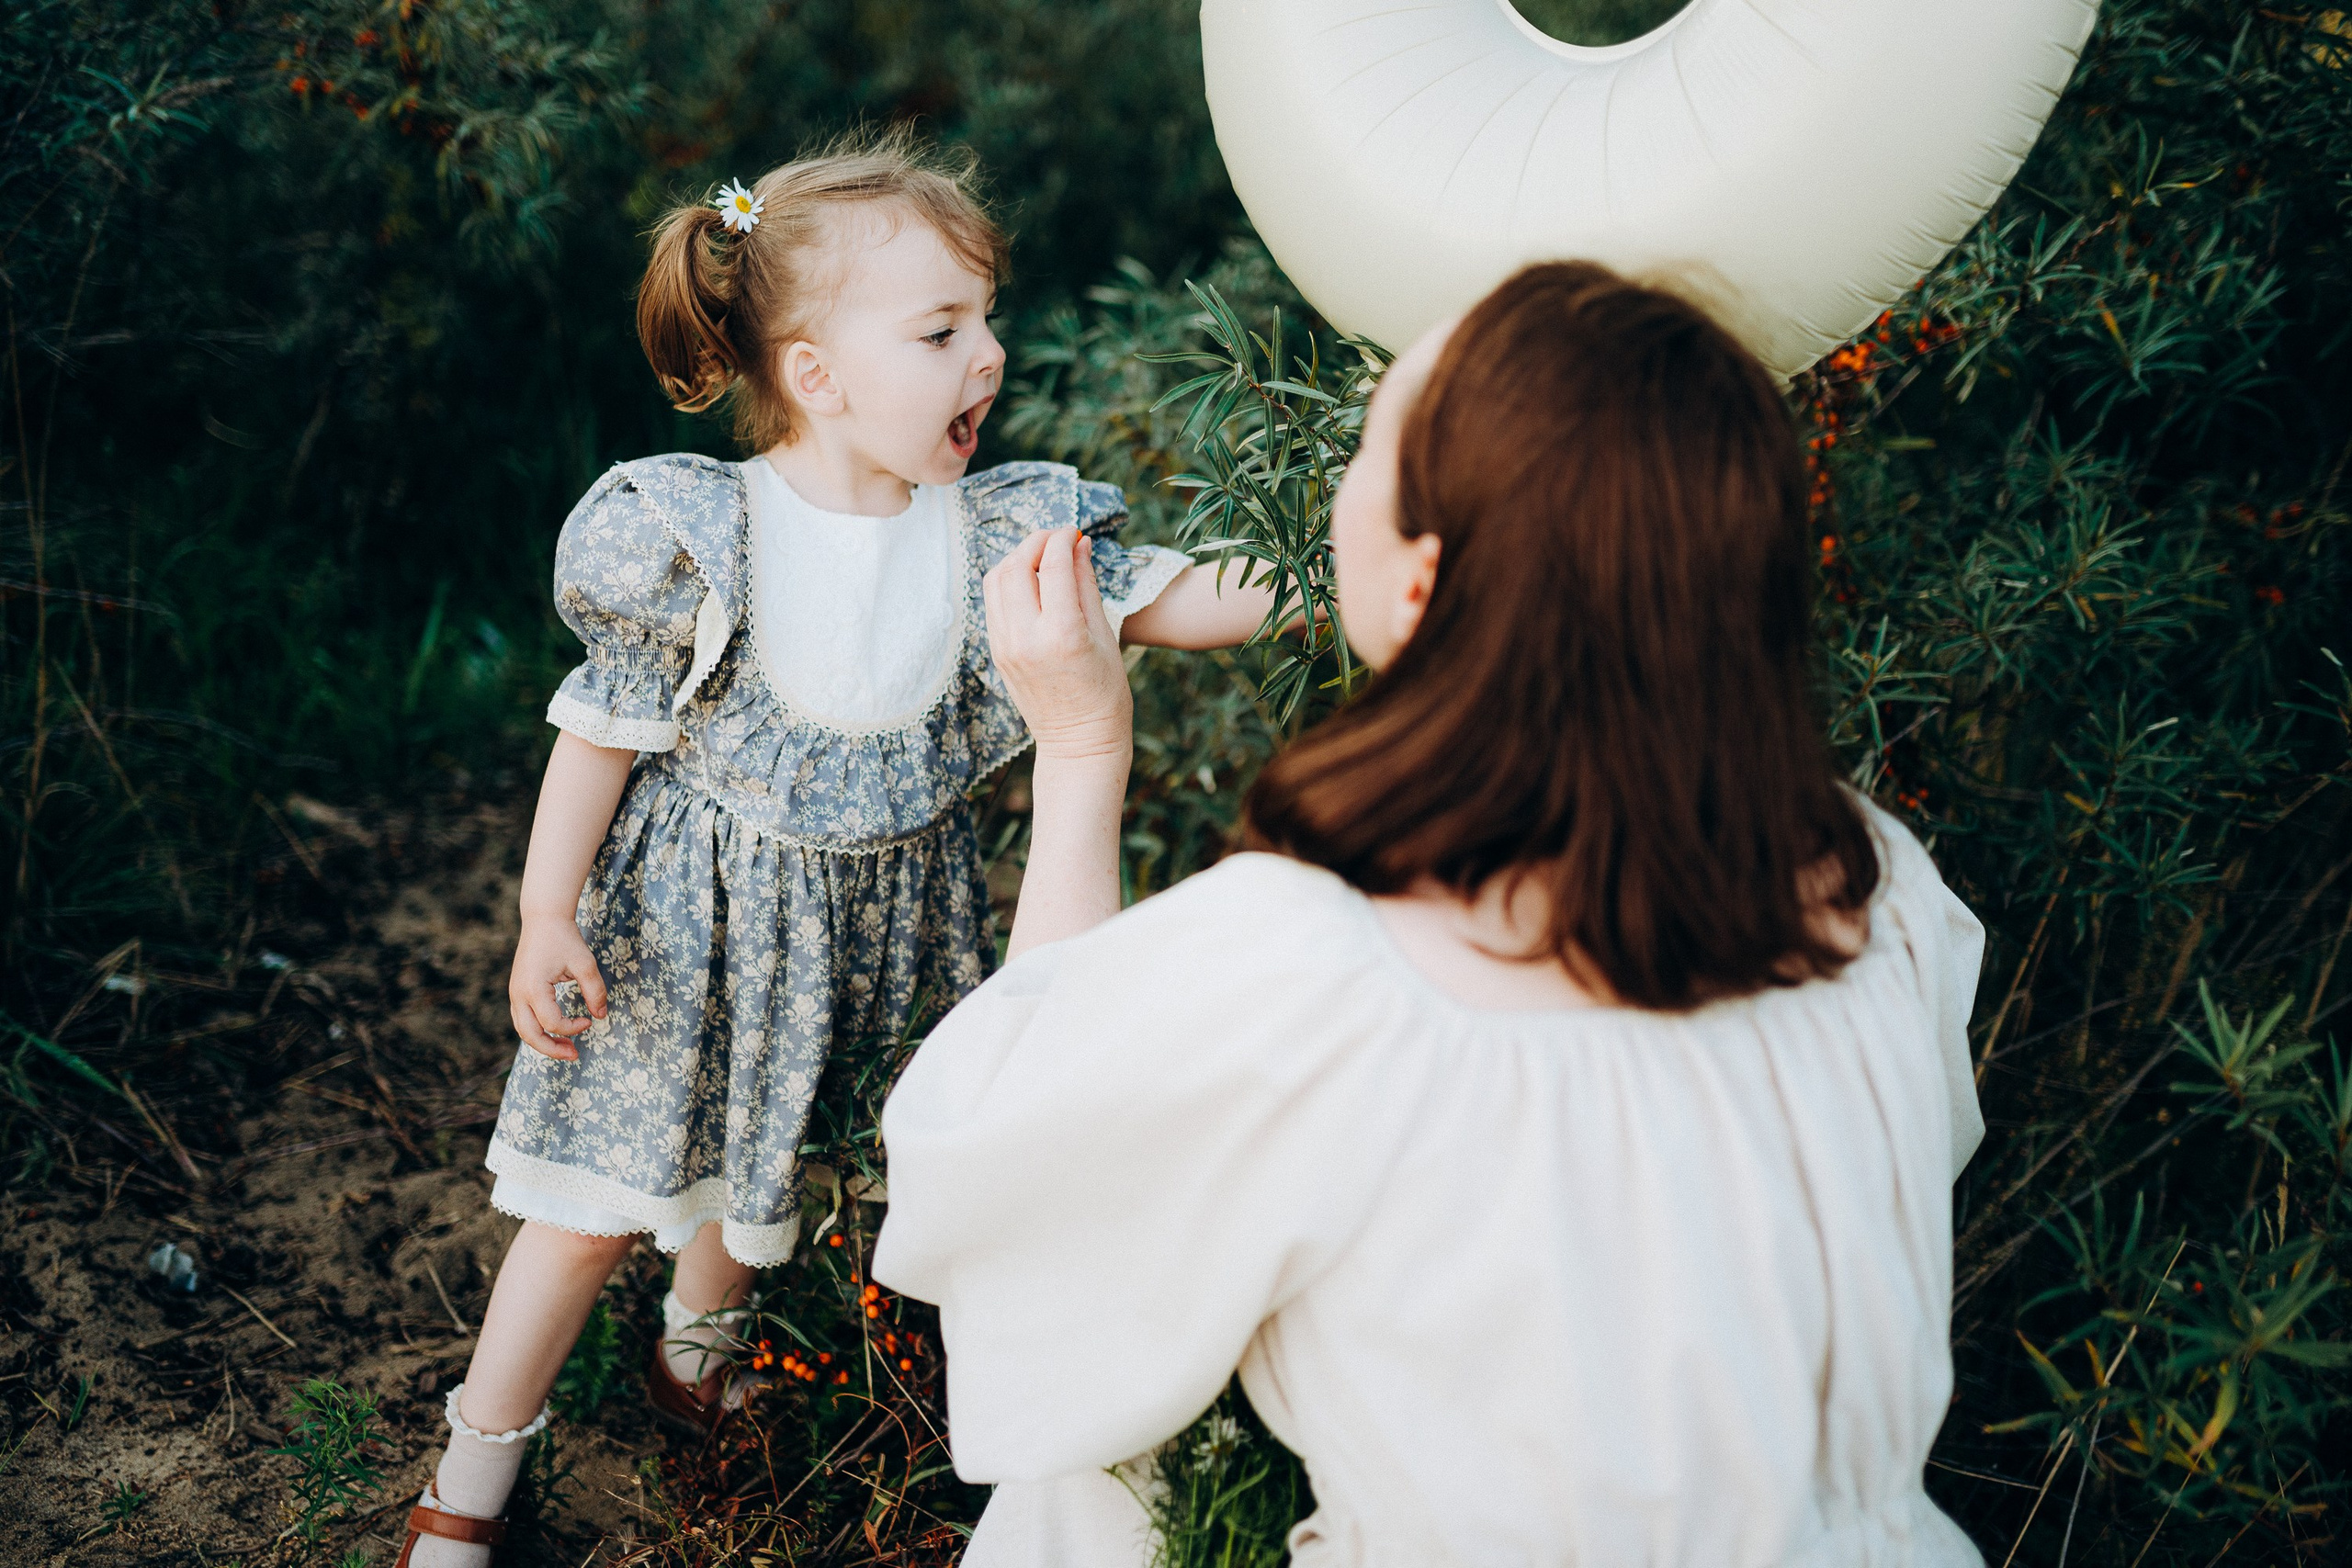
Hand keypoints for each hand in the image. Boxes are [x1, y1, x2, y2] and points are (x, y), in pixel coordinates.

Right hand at [508, 913, 607, 1061]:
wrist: (543, 919)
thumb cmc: (564, 939)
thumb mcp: (585, 963)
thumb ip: (595, 991)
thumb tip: (601, 1016)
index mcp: (533, 988)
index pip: (552, 1022)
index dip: (573, 1028)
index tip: (589, 1020)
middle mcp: (519, 994)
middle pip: (530, 1035)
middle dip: (552, 1049)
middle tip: (574, 1056)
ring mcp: (515, 994)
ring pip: (523, 1030)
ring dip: (543, 1043)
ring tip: (566, 1049)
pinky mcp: (517, 991)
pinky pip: (523, 1020)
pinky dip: (537, 1031)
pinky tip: (556, 1032)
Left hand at [983, 527, 1132, 762]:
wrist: (1079, 741)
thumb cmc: (1105, 692)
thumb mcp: (1105, 634)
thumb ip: (1086, 584)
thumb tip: (1079, 544)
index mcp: (1062, 633)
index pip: (1053, 565)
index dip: (1063, 539)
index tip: (1074, 532)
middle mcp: (1027, 638)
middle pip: (1016, 565)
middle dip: (1035, 542)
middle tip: (1056, 538)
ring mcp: (1006, 646)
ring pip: (996, 580)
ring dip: (1016, 558)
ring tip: (1041, 558)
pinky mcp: (997, 652)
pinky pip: (993, 603)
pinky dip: (1007, 582)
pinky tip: (1030, 582)